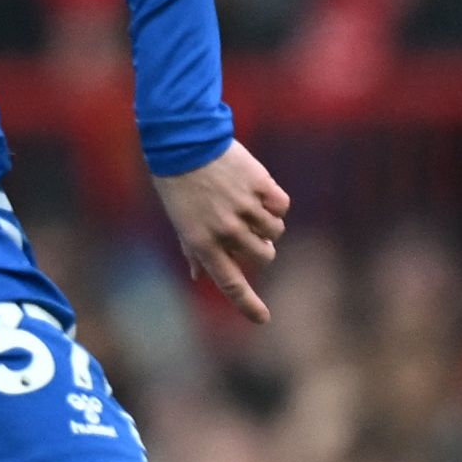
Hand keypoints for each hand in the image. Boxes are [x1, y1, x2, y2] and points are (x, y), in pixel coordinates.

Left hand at [153, 140, 288, 323]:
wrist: (185, 143)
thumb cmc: (179, 186)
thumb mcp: (180, 221)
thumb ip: (194, 250)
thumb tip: (198, 276)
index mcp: (203, 244)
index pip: (230, 283)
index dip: (248, 304)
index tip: (263, 319)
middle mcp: (226, 231)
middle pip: (265, 256)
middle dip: (262, 247)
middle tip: (247, 229)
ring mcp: (244, 208)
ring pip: (276, 230)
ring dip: (267, 222)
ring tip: (245, 203)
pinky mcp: (260, 186)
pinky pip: (282, 206)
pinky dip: (274, 201)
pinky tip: (257, 189)